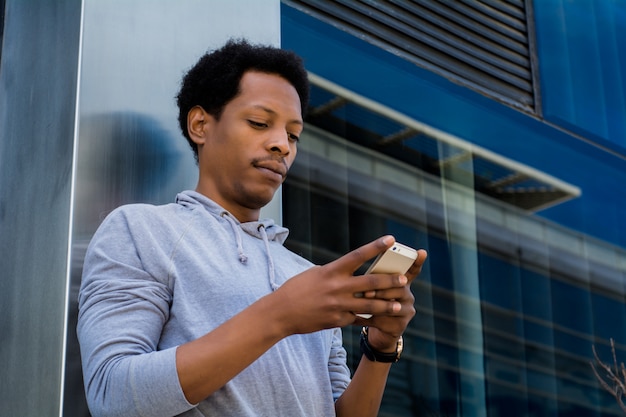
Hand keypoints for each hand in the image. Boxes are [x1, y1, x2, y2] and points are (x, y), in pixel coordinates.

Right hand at [272, 236, 411, 335]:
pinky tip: (381, 320)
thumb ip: (334, 272)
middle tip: (404, 279)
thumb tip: (349, 269)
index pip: (358, 256)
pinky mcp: (337, 321)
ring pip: (369, 306)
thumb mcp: (314, 274)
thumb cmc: (296, 289)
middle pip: (370, 283)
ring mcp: (338, 306)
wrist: (281, 313)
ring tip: (399, 305)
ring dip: (386, 305)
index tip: (391, 239)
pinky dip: (369, 319)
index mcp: (332, 271)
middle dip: (389, 281)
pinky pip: (358, 319)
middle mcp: (337, 287)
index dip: (376, 247)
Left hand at [356, 249, 427, 351]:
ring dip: (377, 304)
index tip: (421, 252)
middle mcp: (408, 295)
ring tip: (364, 302)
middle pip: (400, 289)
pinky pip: (385, 321)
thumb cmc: (372, 302)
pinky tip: (356, 316)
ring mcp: (406, 311)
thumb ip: (374, 279)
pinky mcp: (400, 326)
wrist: (377, 329)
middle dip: (383, 289)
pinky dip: (369, 318)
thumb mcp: (373, 288)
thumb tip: (366, 275)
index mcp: (401, 283)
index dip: (417, 262)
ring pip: (394, 306)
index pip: (412, 270)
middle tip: (368, 291)